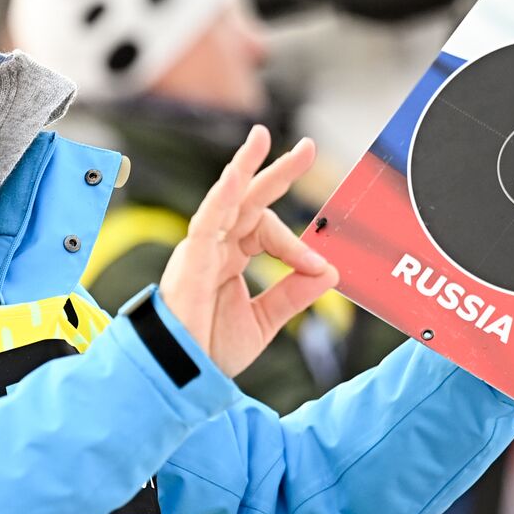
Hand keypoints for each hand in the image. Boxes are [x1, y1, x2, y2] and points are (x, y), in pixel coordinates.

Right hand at [159, 125, 339, 377]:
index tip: (320, 267)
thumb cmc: (210, 349)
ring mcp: (201, 249)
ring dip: (245, 165)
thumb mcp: (263, 321)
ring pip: (226, 198)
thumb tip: (331, 271)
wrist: (181, 376)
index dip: (297, 246)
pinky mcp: (190, 258)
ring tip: (262, 137)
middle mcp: (216, 246)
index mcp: (231, 257)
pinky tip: (238, 173)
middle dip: (278, 171)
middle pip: (250, 199)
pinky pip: (208, 219)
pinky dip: (223, 195)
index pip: (269, 232)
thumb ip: (293, 295)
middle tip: (308, 147)